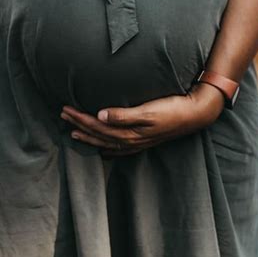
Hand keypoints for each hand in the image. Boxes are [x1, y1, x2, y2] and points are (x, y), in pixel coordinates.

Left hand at [60, 82, 224, 156]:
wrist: (195, 114)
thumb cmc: (171, 108)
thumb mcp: (148, 110)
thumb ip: (123, 115)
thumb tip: (99, 115)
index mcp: (129, 132)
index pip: (97, 126)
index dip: (80, 118)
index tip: (65, 109)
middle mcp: (131, 140)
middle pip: (98, 134)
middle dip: (79, 125)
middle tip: (63, 115)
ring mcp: (138, 142)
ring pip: (106, 142)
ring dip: (89, 135)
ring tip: (74, 131)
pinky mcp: (145, 140)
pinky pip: (119, 147)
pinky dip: (106, 147)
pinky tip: (102, 148)